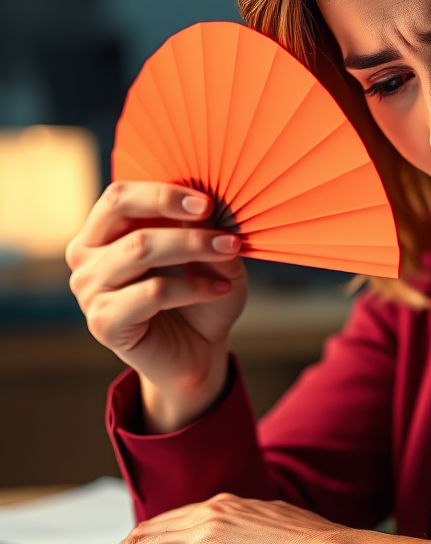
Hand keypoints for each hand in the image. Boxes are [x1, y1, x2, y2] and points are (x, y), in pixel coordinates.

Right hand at [66, 181, 247, 430]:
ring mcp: (89, 290)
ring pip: (139, 249)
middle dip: (177, 215)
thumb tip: (209, 208)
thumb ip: (204, 230)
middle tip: (219, 223)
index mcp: (104, 231)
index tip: (206, 201)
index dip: (162, 192)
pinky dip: (193, 287)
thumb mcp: (210, 256)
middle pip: (124, 215)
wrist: (199, 351)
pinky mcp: (103, 321)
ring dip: (193, 247)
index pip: (119, 196)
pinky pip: (152, 292)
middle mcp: (86, 257)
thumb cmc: (200, 295)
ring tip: (230, 252)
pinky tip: (220, 289)